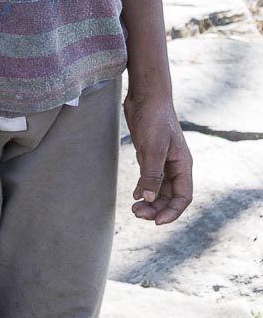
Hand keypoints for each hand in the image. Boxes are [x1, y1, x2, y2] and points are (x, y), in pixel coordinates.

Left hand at [124, 93, 192, 224]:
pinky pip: (150, 179)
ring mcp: (162, 161)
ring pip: (159, 189)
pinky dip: (144, 189)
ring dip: (150, 201)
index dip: (172, 212)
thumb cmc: (154, 118)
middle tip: (138, 214)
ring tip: (135, 209)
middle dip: (157, 208)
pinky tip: (135, 195)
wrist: (146, 95)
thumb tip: (150, 199)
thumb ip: (152, 174)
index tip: (157, 222)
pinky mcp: (150, 155)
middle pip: (170, 196)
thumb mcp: (153, 147)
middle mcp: (175, 165)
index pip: (183, 197)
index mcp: (182, 165)